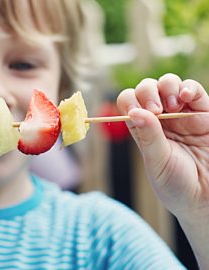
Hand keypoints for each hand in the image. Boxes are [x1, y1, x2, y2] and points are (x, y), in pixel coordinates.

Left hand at [117, 73, 208, 266]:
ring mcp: (182, 113)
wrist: (205, 199)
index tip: (138, 113)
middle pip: (146, 89)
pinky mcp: (204, 112)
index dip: (130, 101)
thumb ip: (149, 137)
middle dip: (147, 93)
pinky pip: (193, 89)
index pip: (128, 103)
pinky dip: (188, 87)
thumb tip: (134, 112)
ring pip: (168, 83)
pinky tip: (185, 97)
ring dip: (166, 87)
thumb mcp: (158, 163)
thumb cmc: (178, 186)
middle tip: (156, 110)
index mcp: (143, 129)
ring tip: (172, 106)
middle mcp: (160, 118)